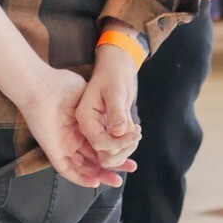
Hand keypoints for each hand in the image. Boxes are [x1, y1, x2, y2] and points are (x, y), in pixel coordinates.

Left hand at [17, 67, 132, 188]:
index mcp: (81, 126)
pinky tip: (95, 182)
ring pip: (83, 167)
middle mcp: (73, 138)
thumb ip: (101, 107)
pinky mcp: (53, 151)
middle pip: (95, 158)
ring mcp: (63, 146)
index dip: (117, 148)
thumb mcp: (88, 96)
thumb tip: (115, 113)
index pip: (101, 143)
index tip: (133, 149)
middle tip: (131, 168)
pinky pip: (67, 170)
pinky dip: (81, 178)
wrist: (42, 86)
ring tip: (117, 180)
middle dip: (113, 165)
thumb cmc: (62, 85)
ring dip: (100, 175)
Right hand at [76, 44, 141, 170]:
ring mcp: (98, 130)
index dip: (118, 144)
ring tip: (137, 132)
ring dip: (127, 149)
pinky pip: (117, 146)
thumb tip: (119, 132)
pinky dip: (128, 143)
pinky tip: (136, 130)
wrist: (116, 68)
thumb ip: (116, 111)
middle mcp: (89, 127)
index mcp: (85, 117)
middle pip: (102, 154)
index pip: (98, 142)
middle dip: (122, 150)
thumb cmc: (113, 75)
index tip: (135, 135)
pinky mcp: (107, 131)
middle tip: (136, 136)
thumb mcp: (115, 90)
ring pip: (110, 153)